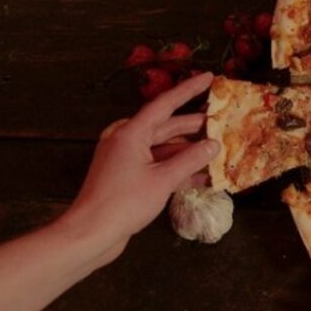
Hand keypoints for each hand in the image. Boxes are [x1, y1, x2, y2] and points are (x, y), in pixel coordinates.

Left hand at [63, 72, 219, 257]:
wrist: (91, 233)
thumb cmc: (125, 202)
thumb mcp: (163, 180)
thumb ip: (191, 159)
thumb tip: (213, 144)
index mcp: (131, 132)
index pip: (165, 104)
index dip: (188, 90)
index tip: (209, 77)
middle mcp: (126, 140)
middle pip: (165, 126)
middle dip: (193, 124)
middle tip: (219, 119)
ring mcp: (125, 159)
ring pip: (163, 147)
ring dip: (187, 150)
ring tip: (215, 150)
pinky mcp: (127, 176)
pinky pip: (156, 164)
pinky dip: (176, 167)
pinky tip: (200, 176)